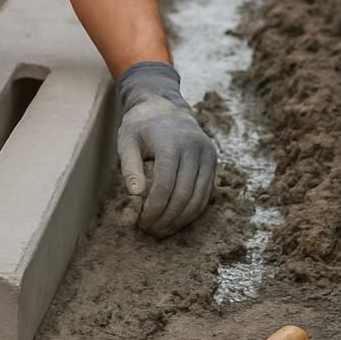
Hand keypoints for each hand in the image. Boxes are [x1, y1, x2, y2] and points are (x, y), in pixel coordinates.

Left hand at [116, 62, 216, 237]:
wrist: (165, 107)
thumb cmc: (140, 126)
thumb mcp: (127, 140)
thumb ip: (129, 166)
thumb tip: (136, 195)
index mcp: (172, 142)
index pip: (166, 185)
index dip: (155, 208)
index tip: (142, 222)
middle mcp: (195, 148)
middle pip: (184, 194)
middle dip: (167, 218)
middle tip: (150, 231)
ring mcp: (208, 155)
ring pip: (199, 198)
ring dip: (181, 219)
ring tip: (162, 230)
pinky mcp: (214, 162)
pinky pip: (207, 194)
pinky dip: (193, 211)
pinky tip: (176, 221)